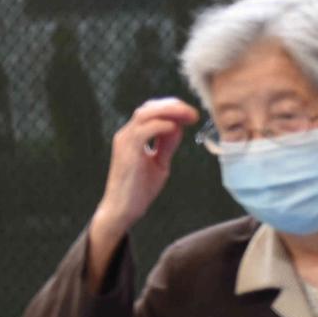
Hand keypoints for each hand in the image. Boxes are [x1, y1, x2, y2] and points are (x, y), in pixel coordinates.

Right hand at [94, 97, 198, 236]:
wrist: (123, 210)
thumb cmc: (139, 188)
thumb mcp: (159, 162)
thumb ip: (167, 145)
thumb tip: (178, 127)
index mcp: (134, 136)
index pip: (152, 111)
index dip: (173, 108)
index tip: (192, 115)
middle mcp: (127, 134)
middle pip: (149, 108)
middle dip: (174, 106)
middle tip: (194, 114)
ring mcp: (125, 142)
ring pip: (145, 114)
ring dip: (170, 112)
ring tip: (188, 116)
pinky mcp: (126, 152)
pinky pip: (142, 131)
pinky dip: (160, 126)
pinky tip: (174, 128)